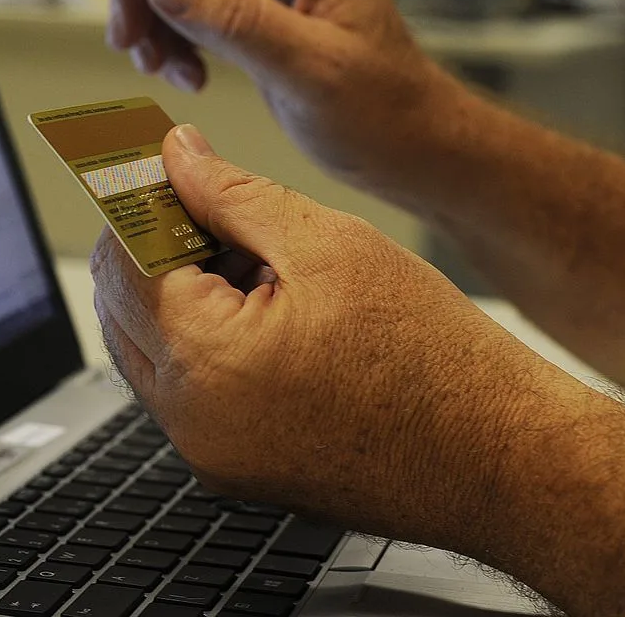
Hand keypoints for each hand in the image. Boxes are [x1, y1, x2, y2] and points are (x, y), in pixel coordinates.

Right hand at [67, 0, 456, 188]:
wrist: (413, 147)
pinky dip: (173, 42)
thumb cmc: (384, 111)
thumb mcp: (310, 70)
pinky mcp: (256, 15)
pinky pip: (192, 11)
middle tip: (130, 47)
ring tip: (162, 71)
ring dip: (154, 22)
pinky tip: (186, 77)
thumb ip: (237, 22)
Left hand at [92, 124, 575, 546]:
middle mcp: (188, 419)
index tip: (164, 168)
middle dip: (156, 246)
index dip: (141, 201)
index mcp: (202, 359)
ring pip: (149, 349)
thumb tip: (176, 154)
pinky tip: (266, 311)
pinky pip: (186, 391)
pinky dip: (203, 342)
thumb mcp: (328, 244)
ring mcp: (207, 454)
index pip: (122, 258)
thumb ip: (233, 193)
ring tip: (257, 263)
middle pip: (122, 307)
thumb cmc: (433, 358)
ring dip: (178, 294)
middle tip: (215, 209)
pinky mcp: (232, 469)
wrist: (501, 461)